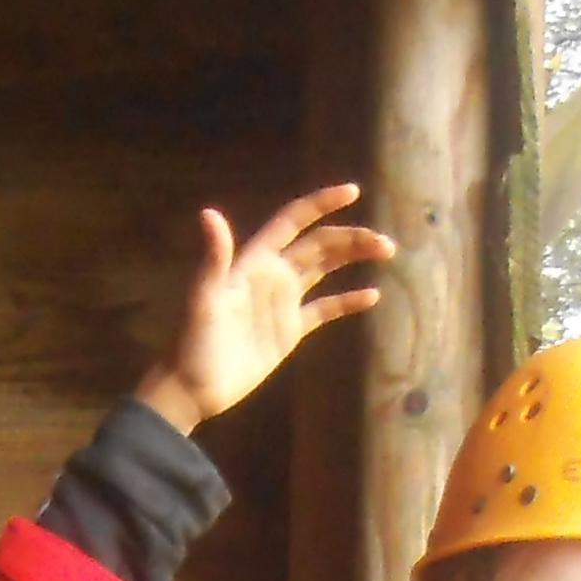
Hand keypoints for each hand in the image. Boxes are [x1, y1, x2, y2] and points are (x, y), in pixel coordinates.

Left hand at [133, 184, 389, 432]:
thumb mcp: (204, 298)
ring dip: (353, 258)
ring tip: (385, 252)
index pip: (292, 222)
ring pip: (324, 269)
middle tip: (384, 243)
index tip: (353, 192)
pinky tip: (372, 296)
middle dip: (351, 238)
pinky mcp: (290, 331)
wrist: (194, 388)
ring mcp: (282, 302)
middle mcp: (272, 275)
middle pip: (318, 245)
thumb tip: (209, 213)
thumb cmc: (195, 342)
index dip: (321, 204)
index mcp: (255, 261)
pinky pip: (324, 310)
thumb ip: (214, 257)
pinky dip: (347, 301)